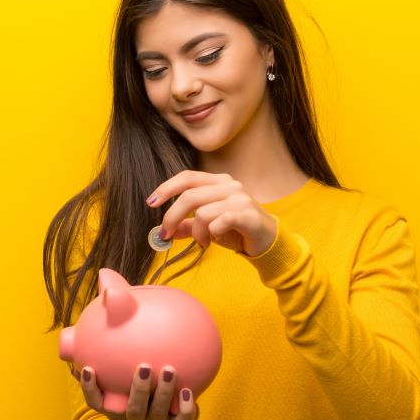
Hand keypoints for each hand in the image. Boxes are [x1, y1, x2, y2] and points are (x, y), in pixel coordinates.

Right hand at [70, 363, 197, 419]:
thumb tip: (101, 318)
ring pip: (158, 413)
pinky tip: (188, 389)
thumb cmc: (138, 387)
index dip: (90, 389)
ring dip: (163, 392)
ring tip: (170, 369)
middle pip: (133, 410)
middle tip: (144, 366)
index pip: (95, 403)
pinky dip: (186, 407)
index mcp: (115, 409)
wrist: (165, 416)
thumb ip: (109, 358)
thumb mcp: (122, 376)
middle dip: (139, 390)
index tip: (89, 369)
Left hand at [145, 170, 277, 256]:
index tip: (150, 202)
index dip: (166, 188)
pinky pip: (218, 223)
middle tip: (166, 234)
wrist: (268, 242)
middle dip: (172, 217)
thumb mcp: (208, 227)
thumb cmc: (237, 231)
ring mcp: (240, 198)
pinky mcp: (248, 215)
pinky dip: (212, 235)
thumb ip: (187, 225)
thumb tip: (163, 230)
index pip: (187, 177)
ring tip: (203, 242)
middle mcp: (229, 185)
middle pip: (189, 196)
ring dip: (196, 233)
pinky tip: (217, 241)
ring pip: (202, 213)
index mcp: (219, 182)